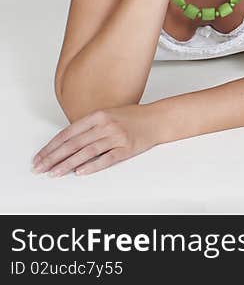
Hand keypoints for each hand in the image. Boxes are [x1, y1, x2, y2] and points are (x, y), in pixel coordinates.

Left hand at [32, 105, 160, 175]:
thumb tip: (66, 143)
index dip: (51, 146)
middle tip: (40, 167)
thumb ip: (89, 126)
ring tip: (55, 172)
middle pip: (74, 144)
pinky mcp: (127, 148)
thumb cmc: (134, 117)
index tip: (40, 156)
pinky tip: (80, 171)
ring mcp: (117, 137)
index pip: (68, 133)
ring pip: (86, 152)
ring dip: (68, 164)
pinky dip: (92, 166)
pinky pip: (106, 158)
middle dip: (53, 157)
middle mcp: (106, 125)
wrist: (158, 119)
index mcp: (98, 115)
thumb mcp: (109, 114)